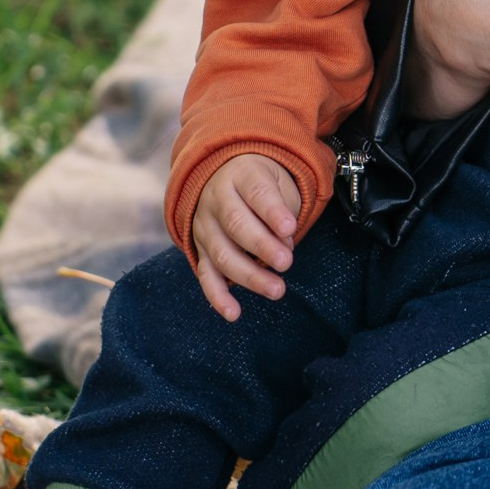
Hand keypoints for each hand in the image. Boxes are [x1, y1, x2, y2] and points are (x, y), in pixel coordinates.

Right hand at [190, 152, 303, 318]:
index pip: (256, 192)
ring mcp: (205, 226)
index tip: (290, 228)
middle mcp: (217, 199)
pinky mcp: (199, 250)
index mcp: (240, 175)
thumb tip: (284, 242)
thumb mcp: (278, 180)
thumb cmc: (261, 183)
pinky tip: (233, 313)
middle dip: (261, 246)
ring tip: (277, 289)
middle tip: (286, 262)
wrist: (224, 175)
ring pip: (222, 253)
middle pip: (236, 223)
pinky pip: (205, 274)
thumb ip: (283, 208)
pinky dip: (217, 296)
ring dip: (249, 275)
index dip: (272, 211)